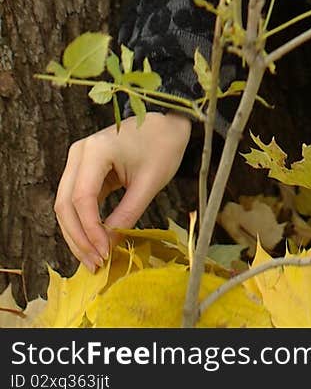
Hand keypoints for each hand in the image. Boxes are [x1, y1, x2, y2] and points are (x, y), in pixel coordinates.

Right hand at [54, 112, 192, 271]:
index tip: (104, 253)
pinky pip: (76, 202)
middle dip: (78, 238)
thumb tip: (108, 246)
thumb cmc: (163, 147)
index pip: (82, 198)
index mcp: (96, 150)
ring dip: (77, 235)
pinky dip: (83, 224)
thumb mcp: (149, 183)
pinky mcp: (83, 170)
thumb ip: (127, 214)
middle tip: (95, 264)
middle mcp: (79, 153)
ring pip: (66, 206)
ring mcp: (78, 160)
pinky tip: (94, 244)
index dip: (90, 230)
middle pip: (65, 204)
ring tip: (94, 259)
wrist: (167, 125)